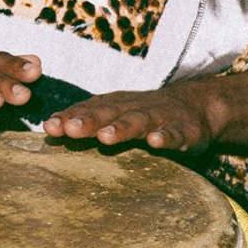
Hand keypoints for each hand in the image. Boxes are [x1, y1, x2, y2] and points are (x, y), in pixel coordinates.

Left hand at [43, 76, 229, 150]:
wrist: (199, 106)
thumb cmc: (147, 114)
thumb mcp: (118, 114)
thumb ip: (88, 123)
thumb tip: (49, 131)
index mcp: (116, 105)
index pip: (89, 110)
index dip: (69, 117)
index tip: (50, 128)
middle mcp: (135, 108)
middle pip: (109, 113)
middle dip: (89, 120)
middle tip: (69, 128)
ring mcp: (160, 118)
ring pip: (139, 121)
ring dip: (122, 128)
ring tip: (106, 137)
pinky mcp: (184, 131)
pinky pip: (174, 134)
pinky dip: (165, 137)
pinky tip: (155, 142)